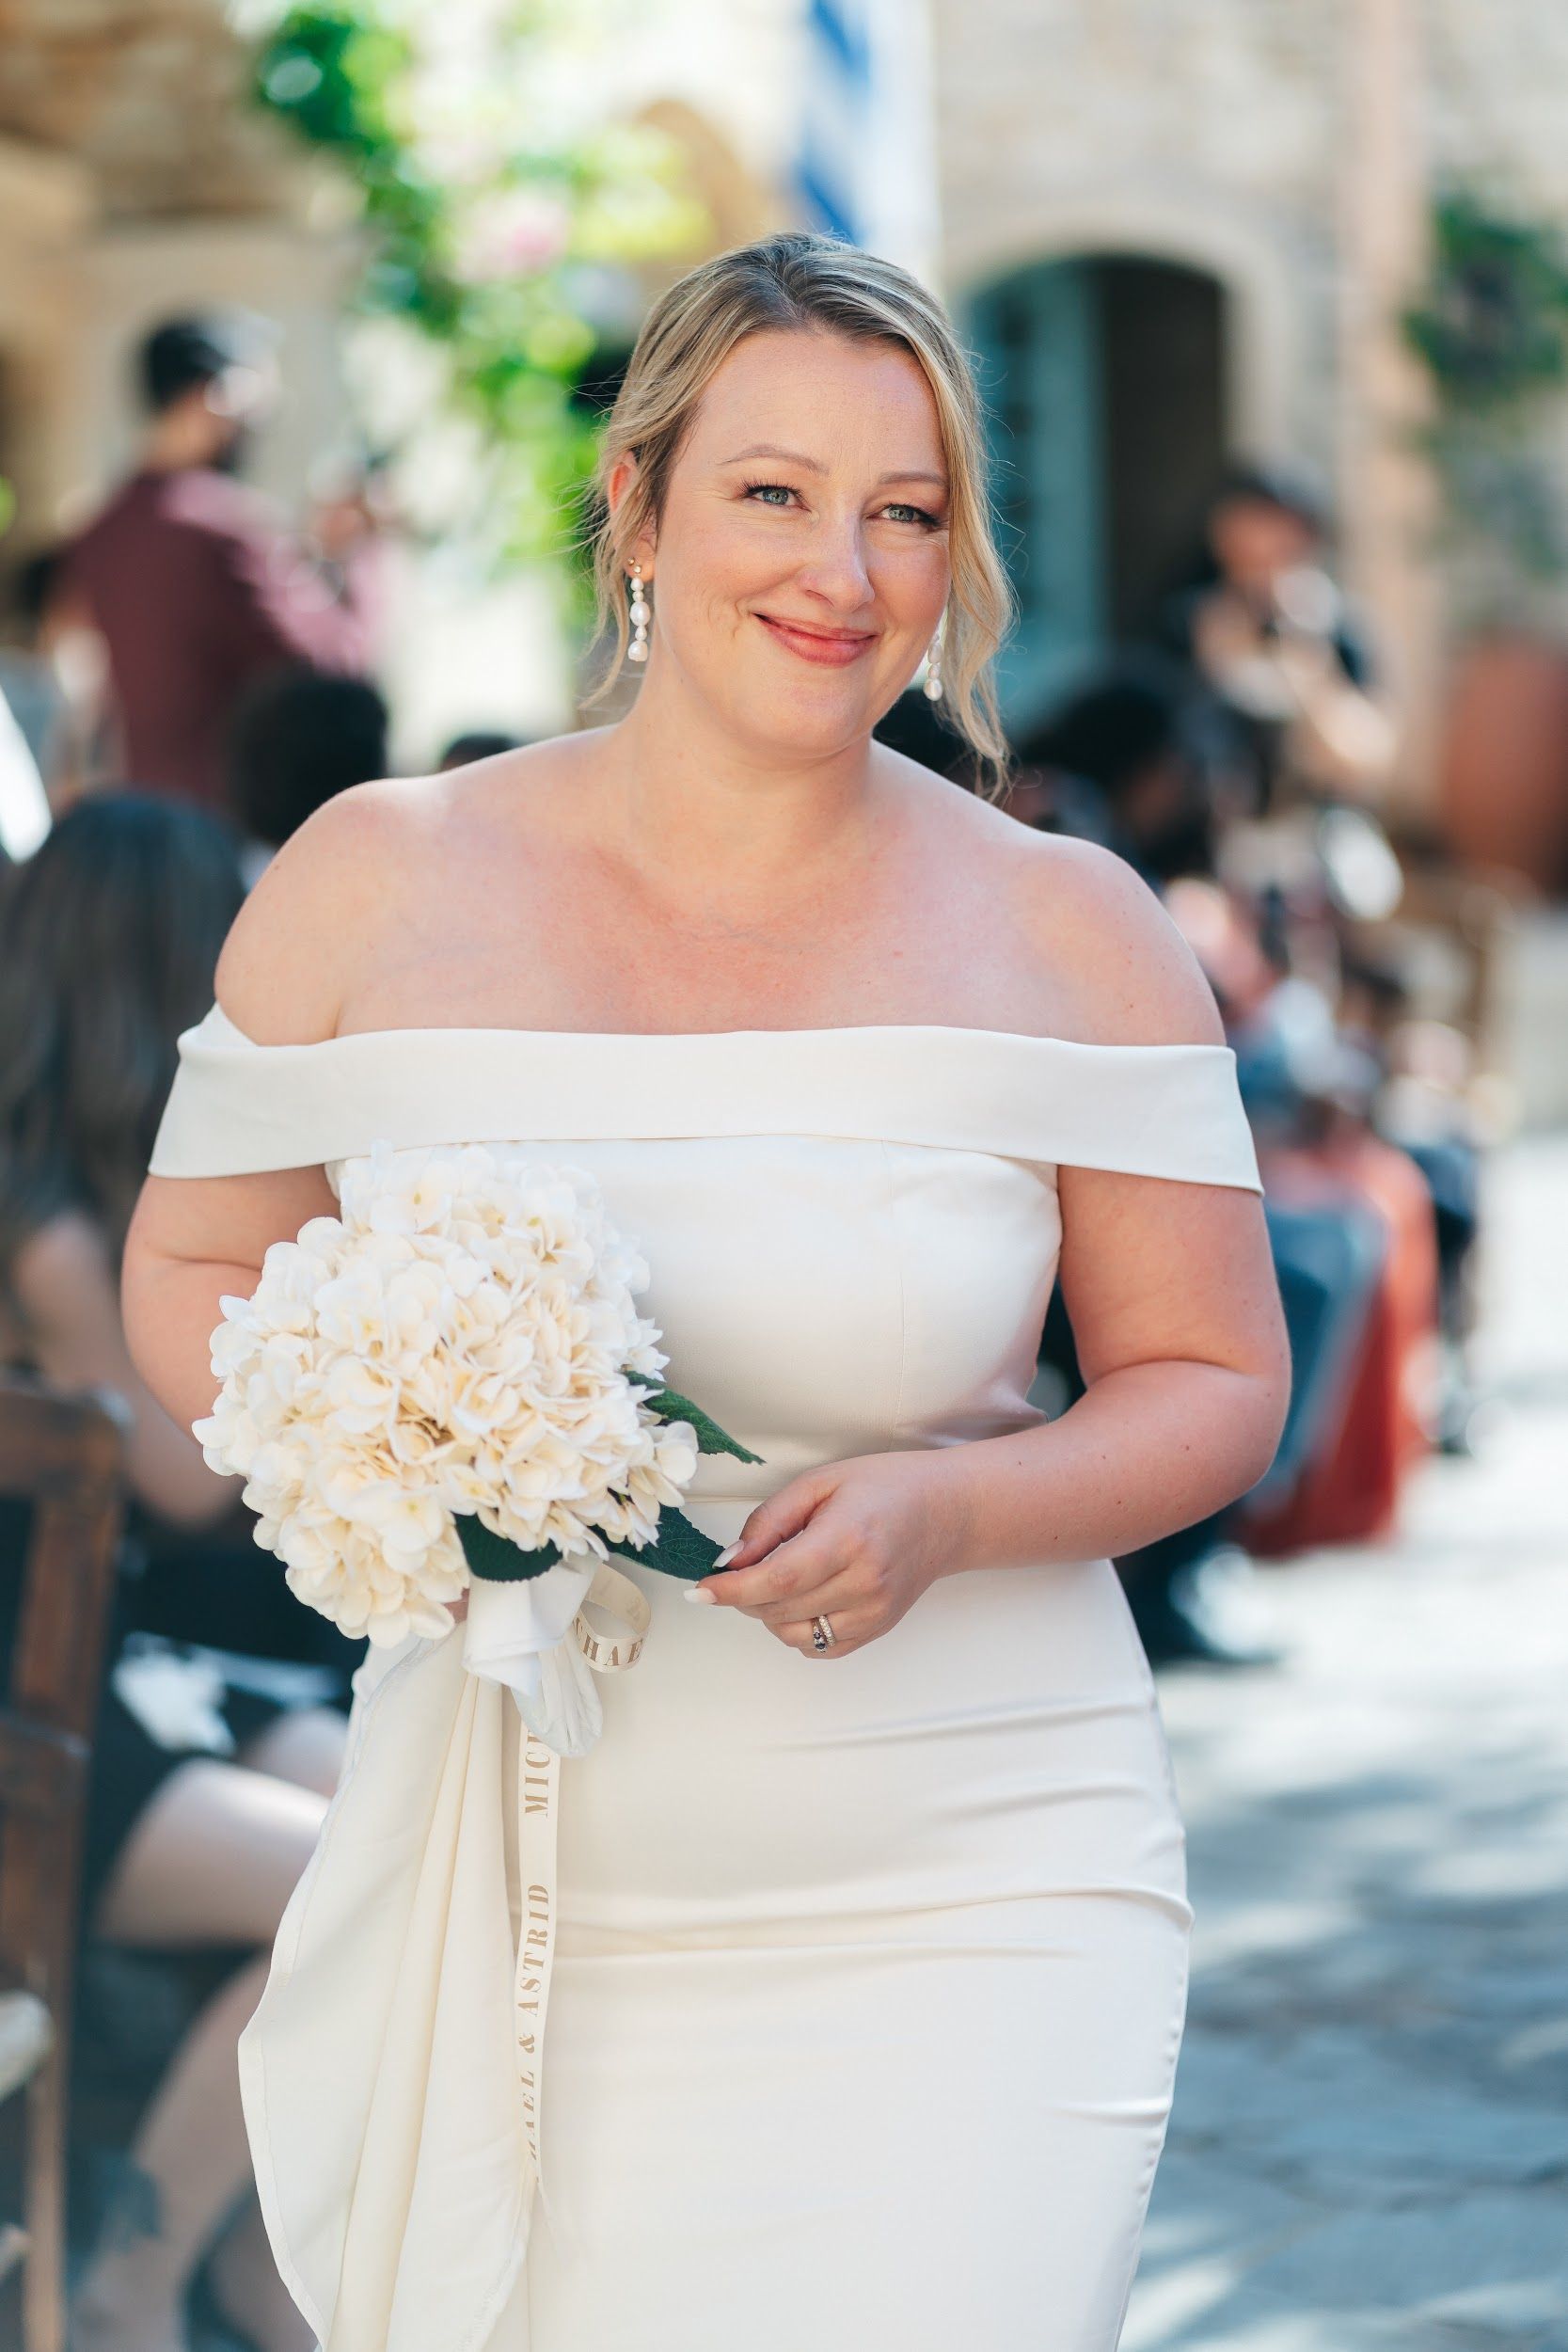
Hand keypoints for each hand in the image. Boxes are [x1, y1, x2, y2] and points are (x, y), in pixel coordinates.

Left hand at [689, 1452, 972, 1658]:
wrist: (946, 1512)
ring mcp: (874, 1612)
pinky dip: (796, 1627)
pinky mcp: (877, 1629)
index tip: (701, 1590)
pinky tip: (805, 1596)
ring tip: (783, 1575)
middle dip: (745, 1594)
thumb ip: (770, 1521)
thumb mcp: (819, 1483)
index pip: (777, 1579)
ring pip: (793, 1634)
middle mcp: (864, 1583)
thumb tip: (730, 1561)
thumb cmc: (883, 1488)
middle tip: (746, 1564)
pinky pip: (817, 1646)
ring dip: (769, 1612)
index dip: (731, 1590)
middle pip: (778, 1608)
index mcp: (847, 1538)